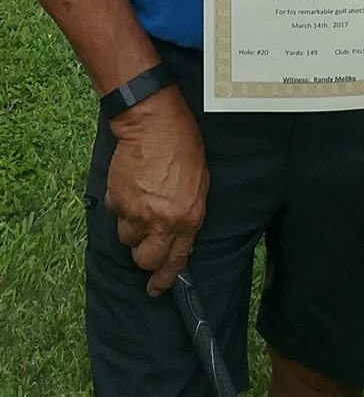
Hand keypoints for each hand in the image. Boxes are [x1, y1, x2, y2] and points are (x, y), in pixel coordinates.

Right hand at [104, 85, 208, 295]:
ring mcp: (138, 213)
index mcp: (188, 218)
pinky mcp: (118, 201)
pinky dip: (120, 204)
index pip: (176, 261)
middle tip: (144, 241)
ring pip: (126, 238)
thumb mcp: (200, 181)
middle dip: (143, 256)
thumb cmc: (183, 145)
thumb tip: (181, 233)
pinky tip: (129, 186)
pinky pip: (115, 214)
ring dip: (131, 225)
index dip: (164, 279)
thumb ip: (190, 212)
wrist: (154, 123)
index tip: (157, 288)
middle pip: (145, 260)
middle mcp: (162, 222)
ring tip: (139, 200)